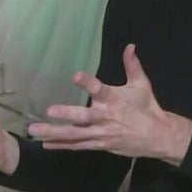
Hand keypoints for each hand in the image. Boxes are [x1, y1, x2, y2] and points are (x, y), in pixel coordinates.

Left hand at [28, 44, 191, 163]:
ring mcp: (101, 133)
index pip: (100, 89)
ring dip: (54, 133)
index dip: (88, 83)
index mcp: (114, 100)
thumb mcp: (141, 85)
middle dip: (67, 114)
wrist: (157, 136)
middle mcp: (105, 117)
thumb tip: (130, 46)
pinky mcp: (99, 145)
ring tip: (35, 130)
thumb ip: (132, 65)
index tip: (76, 76)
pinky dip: (62, 145)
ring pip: (75, 134)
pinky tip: (45, 143)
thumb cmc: (146, 108)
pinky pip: (78, 146)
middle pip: (84, 117)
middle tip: (50, 111)